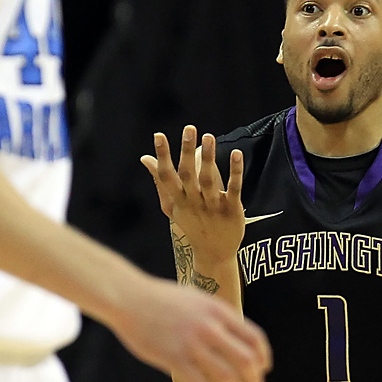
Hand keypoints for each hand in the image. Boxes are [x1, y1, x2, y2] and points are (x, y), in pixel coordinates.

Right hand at [108, 273, 270, 381]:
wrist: (130, 298)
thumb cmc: (164, 298)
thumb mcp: (199, 298)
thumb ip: (219, 316)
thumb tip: (237, 334)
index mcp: (219, 311)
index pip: (254, 337)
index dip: (264, 356)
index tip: (264, 367)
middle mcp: (210, 327)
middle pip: (245, 359)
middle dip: (255, 377)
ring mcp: (191, 343)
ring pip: (226, 375)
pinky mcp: (173, 357)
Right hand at [140, 126, 244, 264]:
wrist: (213, 254)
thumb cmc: (191, 224)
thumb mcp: (172, 206)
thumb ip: (160, 181)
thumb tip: (144, 158)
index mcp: (178, 200)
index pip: (167, 176)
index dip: (162, 156)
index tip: (159, 135)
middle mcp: (193, 202)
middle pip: (188, 175)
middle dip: (186, 151)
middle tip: (189, 128)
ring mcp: (212, 206)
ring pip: (209, 180)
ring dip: (209, 158)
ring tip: (209, 136)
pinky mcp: (231, 209)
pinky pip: (234, 188)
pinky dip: (235, 172)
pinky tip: (236, 154)